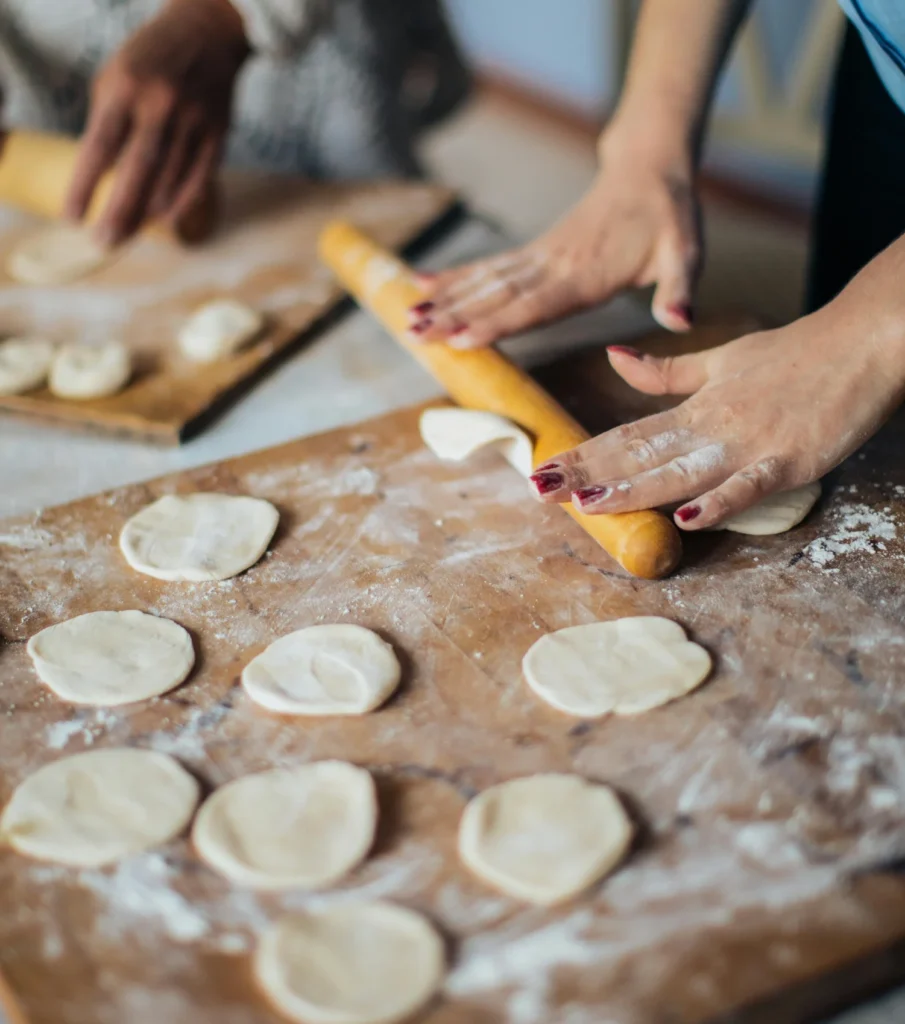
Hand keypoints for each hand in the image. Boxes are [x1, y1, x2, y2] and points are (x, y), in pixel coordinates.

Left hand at [66, 0, 247, 245]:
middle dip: (119, 212)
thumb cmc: (151, 59)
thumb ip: (108, 122)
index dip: (84, 185)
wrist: (208, 31)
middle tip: (104, 242)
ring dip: (146, 212)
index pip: (100, 146)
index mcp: (126, 87)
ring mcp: (194, 120)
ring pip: (169, 179)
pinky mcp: (218, 132)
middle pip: (137, 170)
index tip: (72, 217)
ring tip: (127, 233)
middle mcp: (161, 104)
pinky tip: (164, 219)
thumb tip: (103, 176)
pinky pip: (199, 177)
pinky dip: (181, 202)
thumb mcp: (115, 76)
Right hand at [407, 129, 701, 347]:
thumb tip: (680, 320)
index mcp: (587, 275)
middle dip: (454, 315)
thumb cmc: (669, 219)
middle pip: (497, 294)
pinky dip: (455, 277)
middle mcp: (555, 266)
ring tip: (408, 318)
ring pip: (485, 281)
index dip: (497, 322)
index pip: (534, 303)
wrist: (650, 171)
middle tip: (416, 333)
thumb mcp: (686, 253)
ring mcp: (540, 257)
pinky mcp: (535, 253)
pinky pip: (489, 267)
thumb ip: (679, 289)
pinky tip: (422, 284)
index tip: (461, 338)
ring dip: (445, 299)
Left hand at [528, 307, 904, 528]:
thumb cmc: (794, 354)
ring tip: (590, 504)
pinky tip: (687, 518)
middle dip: (590, 474)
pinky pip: (749, 485)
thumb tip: (613, 358)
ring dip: (635, 488)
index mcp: (696, 406)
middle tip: (542, 490)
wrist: (862, 340)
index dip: (584, 453)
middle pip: (641, 454)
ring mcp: (749, 443)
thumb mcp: (722, 360)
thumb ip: (666, 372)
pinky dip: (719, 502)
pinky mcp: (789, 459)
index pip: (627, 433)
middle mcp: (712, 425)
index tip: (543, 468)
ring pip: (682, 470)